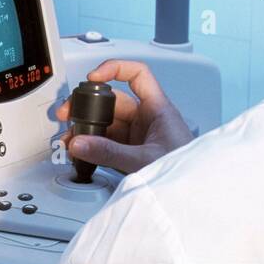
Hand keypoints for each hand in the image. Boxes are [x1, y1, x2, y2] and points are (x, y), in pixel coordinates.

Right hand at [55, 60, 193, 174]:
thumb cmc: (187, 172)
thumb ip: (110, 152)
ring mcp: (139, 136)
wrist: (194, 194)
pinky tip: (82, 152)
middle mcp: (147, 119)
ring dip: (87, 129)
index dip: (114, 69)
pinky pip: (107, 142)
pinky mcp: (132, 152)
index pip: (137, 75)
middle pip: (113, 102)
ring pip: (107, 124)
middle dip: (88, 106)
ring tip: (71, 139)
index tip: (94, 77)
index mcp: (158, 109)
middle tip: (69, 113)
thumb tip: (81, 143)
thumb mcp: (145, 160)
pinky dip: (92, 146)